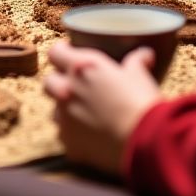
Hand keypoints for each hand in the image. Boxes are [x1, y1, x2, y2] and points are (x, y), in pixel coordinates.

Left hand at [44, 40, 161, 176]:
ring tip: (85, 114)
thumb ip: (135, 61)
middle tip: (75, 86)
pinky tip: (91, 136)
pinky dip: (75, 135)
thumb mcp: (138, 75)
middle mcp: (66, 90)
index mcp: (80, 67)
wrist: (146, 142)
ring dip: (66, 110)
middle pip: (49, 82)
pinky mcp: (70, 143)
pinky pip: (66, 136)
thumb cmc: (141, 102)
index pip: (55, 53)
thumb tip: (145, 53)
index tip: (69, 53)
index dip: (62, 52)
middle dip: (59, 82)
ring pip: (55, 111)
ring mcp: (65, 118)